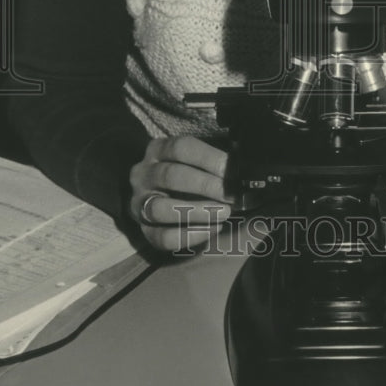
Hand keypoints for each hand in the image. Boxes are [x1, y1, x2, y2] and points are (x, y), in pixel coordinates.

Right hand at [129, 136, 233, 252]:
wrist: (162, 197)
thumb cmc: (189, 174)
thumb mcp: (198, 160)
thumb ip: (217, 160)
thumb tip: (246, 164)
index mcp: (158, 149)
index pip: (181, 148)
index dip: (209, 158)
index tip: (234, 171)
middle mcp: (143, 174)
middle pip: (171, 175)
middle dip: (206, 186)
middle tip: (232, 195)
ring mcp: (138, 203)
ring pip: (161, 208)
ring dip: (197, 211)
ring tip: (224, 213)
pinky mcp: (143, 231)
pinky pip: (163, 237)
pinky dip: (191, 235)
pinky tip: (213, 229)